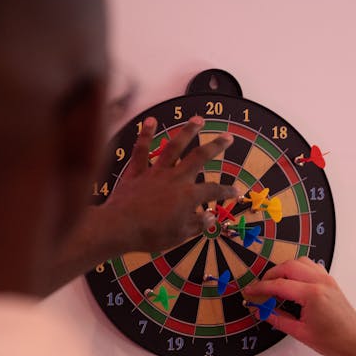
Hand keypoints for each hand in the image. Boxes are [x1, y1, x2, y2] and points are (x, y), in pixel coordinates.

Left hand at [94, 116, 237, 252]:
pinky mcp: (137, 172)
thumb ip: (197, 224)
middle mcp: (176, 178)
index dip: (227, 191)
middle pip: (200, 157)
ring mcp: (156, 172)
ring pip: (175, 146)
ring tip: (198, 119)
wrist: (119, 228)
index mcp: (189, 196)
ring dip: (188, 131)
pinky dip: (146, 134)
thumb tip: (210, 217)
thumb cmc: (150, 234)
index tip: (236, 191)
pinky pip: (142, 150)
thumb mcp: (179, 235)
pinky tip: (151, 121)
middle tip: (227, 137)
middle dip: (216, 146)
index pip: (214, 190)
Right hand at [243, 258, 355, 355]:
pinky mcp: (330, 281)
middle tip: (261, 287)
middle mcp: (320, 281)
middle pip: (288, 267)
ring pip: (300, 262)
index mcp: (312, 294)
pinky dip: (298, 269)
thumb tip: (261, 311)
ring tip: (275, 284)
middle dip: (271, 275)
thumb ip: (278, 319)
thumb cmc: (334, 340)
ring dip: (284, 269)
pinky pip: (310, 266)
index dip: (261, 288)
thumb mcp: (301, 333)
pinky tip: (292, 282)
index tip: (250, 291)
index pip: (279, 285)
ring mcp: (326, 279)